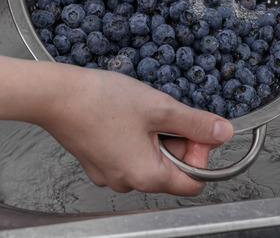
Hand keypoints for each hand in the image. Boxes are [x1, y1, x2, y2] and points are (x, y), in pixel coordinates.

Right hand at [32, 64, 233, 194]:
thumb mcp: (159, 107)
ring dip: (153, 138)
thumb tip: (222, 132)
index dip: (200, 154)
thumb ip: (196, 123)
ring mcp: (109, 175)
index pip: (194, 183)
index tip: (193, 129)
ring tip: (140, 113)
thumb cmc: (101, 101)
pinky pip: (127, 156)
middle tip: (164, 114)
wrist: (56, 96)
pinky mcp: (97, 163)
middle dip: (175, 142)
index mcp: (147, 176)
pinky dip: (134, 138)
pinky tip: (124, 117)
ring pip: (149, 161)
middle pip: (171, 171)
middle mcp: (127, 183)